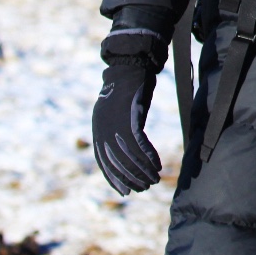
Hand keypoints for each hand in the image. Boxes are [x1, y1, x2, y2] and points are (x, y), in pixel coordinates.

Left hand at [93, 28, 164, 194]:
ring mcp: (116, 122)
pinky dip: (148, 156)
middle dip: (129, 177)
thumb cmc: (128, 86)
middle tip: (143, 188)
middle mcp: (103, 127)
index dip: (114, 177)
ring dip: (142, 170)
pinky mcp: (130, 116)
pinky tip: (157, 165)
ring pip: (128, 155)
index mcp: (98, 127)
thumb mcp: (119, 109)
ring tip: (153, 180)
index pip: (103, 160)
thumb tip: (125, 144)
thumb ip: (118, 127)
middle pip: (115, 161)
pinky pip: (139, 143)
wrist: (131, 64)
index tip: (125, 191)